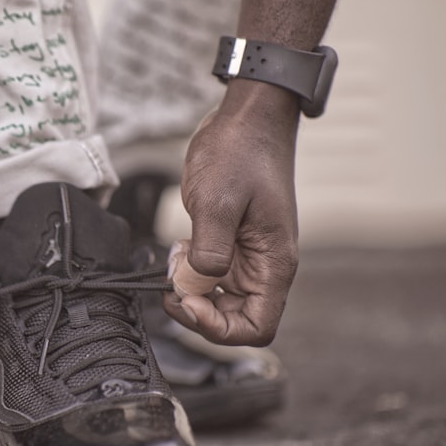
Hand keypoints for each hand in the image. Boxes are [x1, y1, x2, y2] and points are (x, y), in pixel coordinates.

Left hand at [163, 89, 299, 345]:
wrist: (248, 118)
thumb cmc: (241, 152)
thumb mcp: (218, 200)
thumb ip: (209, 249)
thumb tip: (196, 285)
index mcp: (274, 264)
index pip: (256, 328)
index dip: (218, 327)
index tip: (187, 300)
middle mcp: (264, 267)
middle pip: (234, 320)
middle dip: (197, 310)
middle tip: (171, 283)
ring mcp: (247, 257)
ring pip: (218, 299)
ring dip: (190, 290)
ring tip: (174, 259)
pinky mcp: (231, 243)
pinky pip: (210, 275)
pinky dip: (189, 271)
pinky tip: (178, 247)